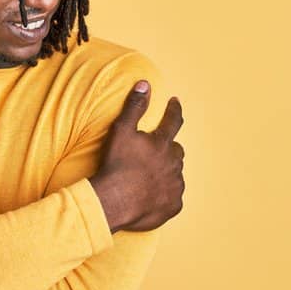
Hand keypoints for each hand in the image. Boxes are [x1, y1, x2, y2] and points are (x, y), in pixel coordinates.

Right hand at [88, 80, 185, 231]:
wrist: (114, 201)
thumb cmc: (116, 165)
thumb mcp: (121, 130)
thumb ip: (134, 107)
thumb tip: (145, 84)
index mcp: (162, 143)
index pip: (173, 121)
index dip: (174, 110)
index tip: (175, 102)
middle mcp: (173, 163)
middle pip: (176, 150)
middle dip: (168, 148)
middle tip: (156, 151)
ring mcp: (175, 186)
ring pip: (176, 174)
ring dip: (167, 171)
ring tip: (151, 175)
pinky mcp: (172, 205)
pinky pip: (173, 196)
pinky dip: (165, 193)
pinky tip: (153, 195)